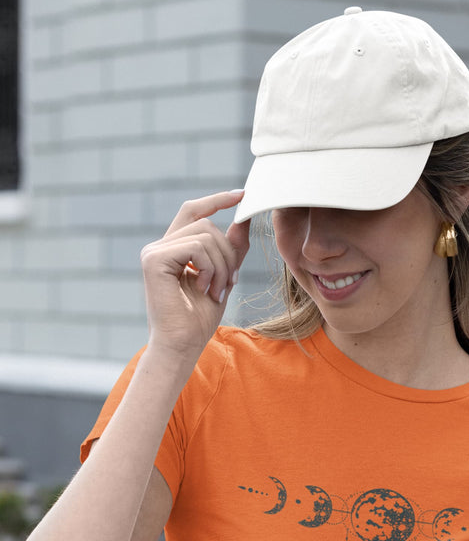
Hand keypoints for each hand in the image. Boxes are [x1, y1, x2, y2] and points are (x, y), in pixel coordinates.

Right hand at [139, 190, 250, 363]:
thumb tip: (243, 220)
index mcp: (173, 249)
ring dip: (221, 265)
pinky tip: (204, 288)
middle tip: (229, 284)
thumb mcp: (223, 278)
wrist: (182, 346)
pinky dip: (209, 268)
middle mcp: (160, 246)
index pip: (194, 212)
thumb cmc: (198, 319)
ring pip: (205, 235)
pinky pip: (196, 247)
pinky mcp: (153, 260)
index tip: (243, 195)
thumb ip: (230, 251)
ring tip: (216, 290)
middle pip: (207, 225)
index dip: (218, 200)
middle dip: (228, 253)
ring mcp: (154, 252)